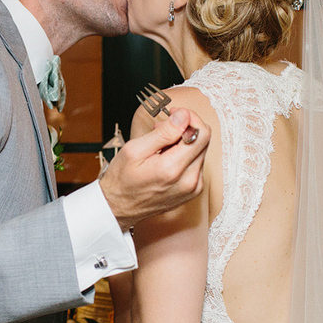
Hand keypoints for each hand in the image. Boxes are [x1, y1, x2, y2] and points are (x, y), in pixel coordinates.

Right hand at [99, 108, 208, 229]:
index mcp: (173, 169)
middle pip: (203, 141)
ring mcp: (193, 188)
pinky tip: (166, 157)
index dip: (190, 117)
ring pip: (200, 151)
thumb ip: (164, 132)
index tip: (175, 114)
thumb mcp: (135, 149)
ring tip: (160, 145)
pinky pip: (196, 164)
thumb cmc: (122, 180)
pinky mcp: (193, 190)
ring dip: (184, 142)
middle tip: (162, 129)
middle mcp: (189, 181)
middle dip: (185, 128)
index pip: (201, 134)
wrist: (119, 207)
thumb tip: (184, 116)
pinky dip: (184, 155)